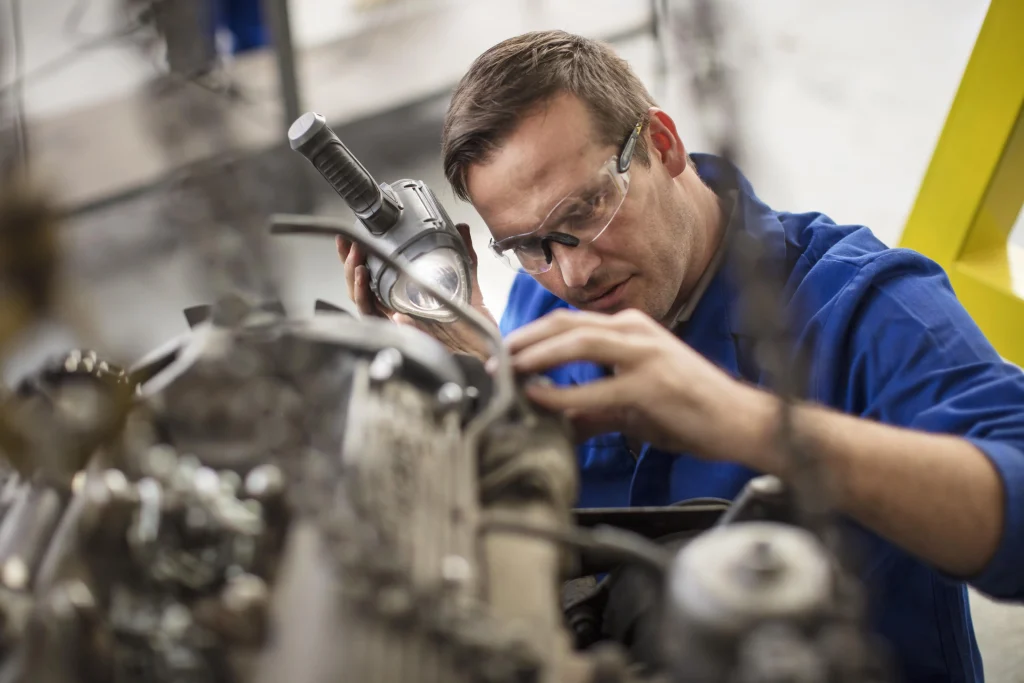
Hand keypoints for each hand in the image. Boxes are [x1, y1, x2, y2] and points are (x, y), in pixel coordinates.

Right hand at [336, 223, 496, 359]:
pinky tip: (364, 280)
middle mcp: (396, 308)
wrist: (481, 347)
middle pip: (360, 285)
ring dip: (353, 277)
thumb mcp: (467, 279)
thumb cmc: (471, 322)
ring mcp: (395, 320)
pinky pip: (372, 317)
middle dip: (349, 261)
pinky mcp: (398, 332)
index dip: (360, 255)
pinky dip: (364, 298)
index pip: (374, 272)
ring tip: (357, 259)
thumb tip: (461, 227)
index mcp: (407, 295)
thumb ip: (463, 253)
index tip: (353, 238)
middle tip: (349, 243)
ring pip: (360, 299)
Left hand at [506, 308, 761, 456]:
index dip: (530, 336)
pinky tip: (540, 399)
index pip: (568, 322)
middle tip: (494, 360)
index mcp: (629, 328)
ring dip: (537, 355)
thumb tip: (555, 423)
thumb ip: (591, 410)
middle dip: (524, 340)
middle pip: (565, 323)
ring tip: (508, 370)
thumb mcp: (630, 405)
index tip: (502, 353)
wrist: (738, 421)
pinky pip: (597, 388)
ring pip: (578, 341)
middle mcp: (635, 331)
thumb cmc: (688, 409)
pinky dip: (563, 394)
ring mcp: (645, 353)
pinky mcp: (652, 384)